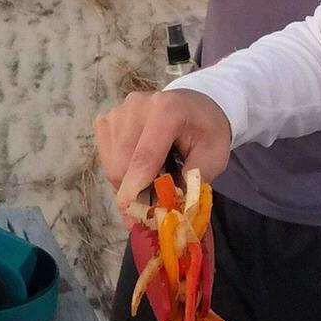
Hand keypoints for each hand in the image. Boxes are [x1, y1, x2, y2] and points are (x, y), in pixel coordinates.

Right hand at [95, 88, 232, 215]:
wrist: (195, 105)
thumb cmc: (206, 131)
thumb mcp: (215, 155)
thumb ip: (195, 180)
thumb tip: (172, 208)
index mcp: (167, 110)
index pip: (145, 155)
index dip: (136, 187)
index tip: (131, 215)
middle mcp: (136, 106)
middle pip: (122, 165)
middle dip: (135, 194)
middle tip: (153, 212)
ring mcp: (118, 112)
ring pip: (111, 166)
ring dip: (128, 185)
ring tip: (153, 183)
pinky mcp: (106, 120)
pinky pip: (106, 159)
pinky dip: (121, 173)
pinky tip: (140, 169)